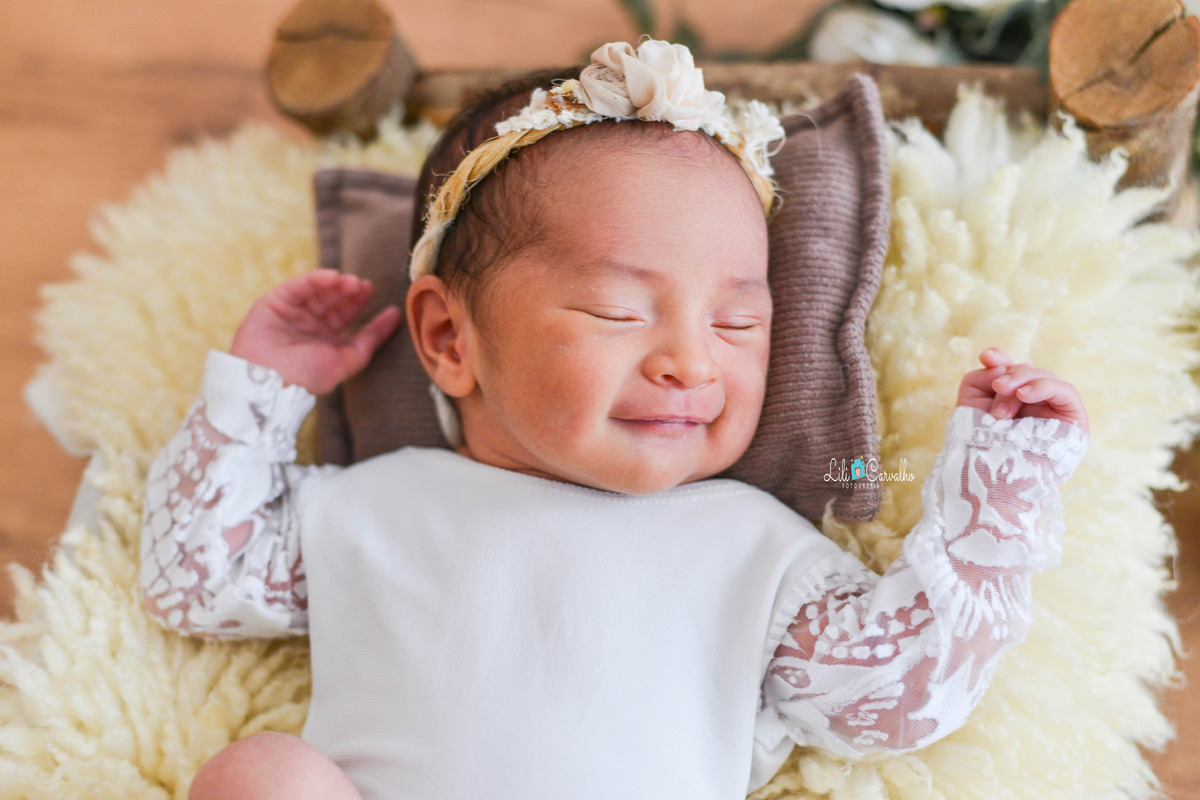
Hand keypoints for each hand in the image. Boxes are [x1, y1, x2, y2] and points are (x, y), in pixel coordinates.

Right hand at [230, 269, 401, 394]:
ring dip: (338, 285)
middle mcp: (311, 328)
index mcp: (326, 344)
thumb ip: (369, 342)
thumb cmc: (305, 377)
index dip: (369, 314)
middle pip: (338, 305)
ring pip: (321, 293)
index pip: (352, 323)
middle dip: (354, 296)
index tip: (391, 307)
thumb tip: (395, 318)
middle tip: (367, 287)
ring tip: (353, 283)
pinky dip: (316, 279)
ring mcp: (294, 313)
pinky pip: (299, 286)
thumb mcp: (344, 362)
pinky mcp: (276, 301)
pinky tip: (333, 277)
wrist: (265, 380)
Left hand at [956, 347, 1088, 432]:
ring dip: (1020, 384)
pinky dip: (1042, 386)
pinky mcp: (1074, 420)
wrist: (991, 478)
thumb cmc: (979, 444)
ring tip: (1003, 408)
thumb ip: (980, 378)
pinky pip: (1064, 390)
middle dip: (1007, 379)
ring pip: (1044, 377)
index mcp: (1013, 401)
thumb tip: (998, 363)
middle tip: (995, 391)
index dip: (1001, 359)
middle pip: (1027, 372)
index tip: (987, 357)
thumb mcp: (971, 405)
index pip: (1013, 370)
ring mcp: (1055, 411)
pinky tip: (1023, 395)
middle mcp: (1036, 405)